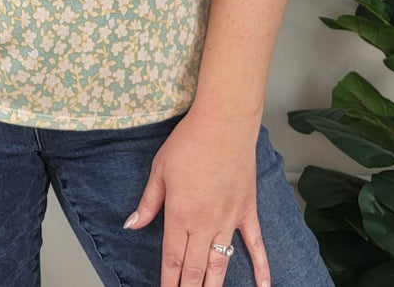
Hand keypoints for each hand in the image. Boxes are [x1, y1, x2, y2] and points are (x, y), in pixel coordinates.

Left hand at [125, 109, 268, 286]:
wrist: (224, 123)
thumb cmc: (189, 141)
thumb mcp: (160, 169)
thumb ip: (149, 202)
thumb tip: (132, 224)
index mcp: (180, 215)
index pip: (172, 260)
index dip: (168, 282)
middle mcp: (205, 224)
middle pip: (194, 269)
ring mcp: (228, 220)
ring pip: (220, 264)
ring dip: (213, 285)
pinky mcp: (246, 211)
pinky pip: (255, 245)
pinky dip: (261, 268)